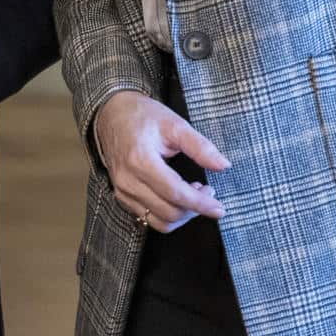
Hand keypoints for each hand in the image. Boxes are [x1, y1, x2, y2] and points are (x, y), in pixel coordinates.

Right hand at [93, 91, 229, 231]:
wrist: (112, 113)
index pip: (175, 193)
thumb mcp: (175, 124)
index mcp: (140, 160)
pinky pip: (148, 217)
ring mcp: (122, 190)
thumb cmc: (143, 116)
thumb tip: (224, 165)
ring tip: (194, 195)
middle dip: (194, 208)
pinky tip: (177, 197)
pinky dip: (168, 214)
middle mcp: (128, 180)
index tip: (219, 207)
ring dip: (182, 216)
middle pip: (168, 212)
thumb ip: (200, 146)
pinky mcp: (121, 196)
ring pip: (159, 221)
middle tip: (208, 191)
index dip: (200, 203)